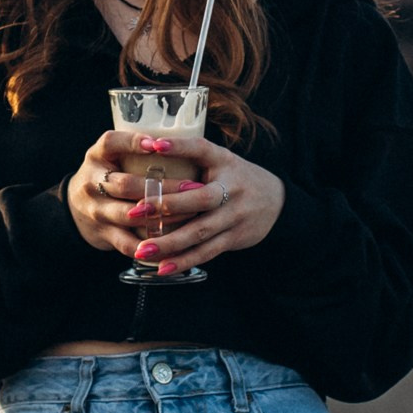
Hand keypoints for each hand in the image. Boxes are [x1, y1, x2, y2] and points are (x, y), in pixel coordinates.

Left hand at [66, 130, 284, 273]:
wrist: (277, 203)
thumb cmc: (235, 178)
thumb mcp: (221, 160)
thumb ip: (192, 158)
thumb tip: (145, 150)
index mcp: (224, 162)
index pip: (201, 149)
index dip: (179, 146)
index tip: (153, 145)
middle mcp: (231, 188)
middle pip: (199, 199)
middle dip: (166, 206)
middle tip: (135, 211)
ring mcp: (234, 216)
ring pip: (200, 231)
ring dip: (170, 243)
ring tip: (142, 249)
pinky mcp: (234, 238)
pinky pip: (207, 252)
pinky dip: (184, 261)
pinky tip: (163, 267)